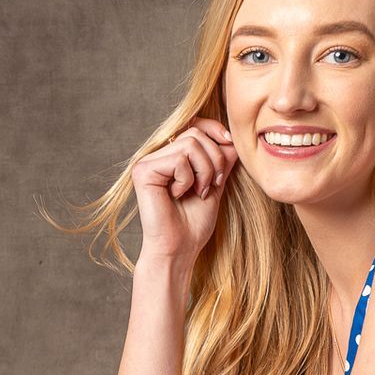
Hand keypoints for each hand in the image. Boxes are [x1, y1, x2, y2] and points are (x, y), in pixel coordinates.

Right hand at [130, 117, 238, 265]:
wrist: (179, 249)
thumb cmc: (194, 223)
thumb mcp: (215, 184)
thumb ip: (220, 160)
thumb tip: (231, 136)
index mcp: (172, 156)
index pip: (195, 125)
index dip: (215, 130)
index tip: (230, 145)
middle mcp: (157, 155)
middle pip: (196, 133)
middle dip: (214, 159)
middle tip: (212, 185)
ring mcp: (148, 162)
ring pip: (190, 144)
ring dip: (204, 171)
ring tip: (198, 192)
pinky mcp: (143, 171)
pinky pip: (179, 160)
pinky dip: (188, 180)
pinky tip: (177, 195)